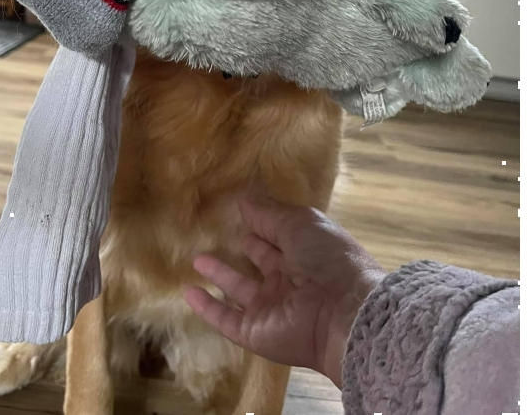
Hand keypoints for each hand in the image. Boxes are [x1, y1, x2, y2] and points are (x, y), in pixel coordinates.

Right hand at [183, 196, 384, 386]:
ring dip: (220, 275)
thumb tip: (242, 200)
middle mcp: (287, 279)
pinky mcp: (255, 332)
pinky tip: (189, 293)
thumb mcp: (300, 223)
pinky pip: (226, 319)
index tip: (239, 210)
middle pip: (261, 261)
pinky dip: (208, 308)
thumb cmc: (326, 259)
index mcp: (304, 251)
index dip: (261, 223)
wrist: (342, 314)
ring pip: (240, 289)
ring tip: (197, 259)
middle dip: (246, 247)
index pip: (277, 235)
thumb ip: (268, 213)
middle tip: (219, 233)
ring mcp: (270, 307)